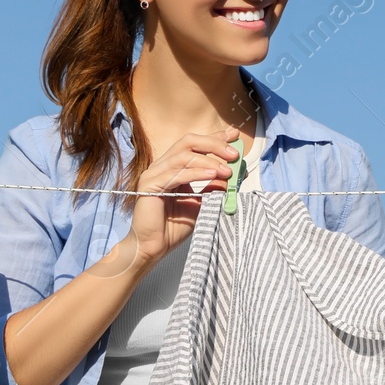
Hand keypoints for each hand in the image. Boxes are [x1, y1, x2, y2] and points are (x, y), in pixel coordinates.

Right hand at [126, 125, 240, 270]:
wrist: (153, 248)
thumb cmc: (174, 227)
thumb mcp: (201, 204)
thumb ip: (212, 188)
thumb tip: (230, 174)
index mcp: (173, 167)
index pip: (194, 144)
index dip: (214, 137)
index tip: (234, 136)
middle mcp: (162, 166)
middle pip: (188, 142)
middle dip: (214, 144)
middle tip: (234, 154)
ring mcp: (154, 174)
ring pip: (183, 156)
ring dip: (208, 161)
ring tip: (226, 171)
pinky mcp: (149, 185)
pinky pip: (175, 174)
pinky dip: (195, 173)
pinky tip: (211, 176)